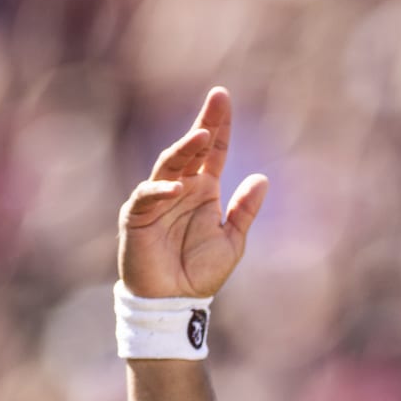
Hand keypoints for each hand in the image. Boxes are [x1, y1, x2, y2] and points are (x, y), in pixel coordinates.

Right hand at [117, 87, 268, 298]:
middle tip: (218, 98)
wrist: (174, 301)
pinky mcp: (137, 215)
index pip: (214, 152)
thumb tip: (262, 178)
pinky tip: (178, 188)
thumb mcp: (232, 240)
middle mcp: (180, 188)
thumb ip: (244, 210)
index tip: (224, 99)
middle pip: (191, 148)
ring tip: (202, 135)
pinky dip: (161, 191)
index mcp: (203, 190)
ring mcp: (157, 199)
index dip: (220, 126)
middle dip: (205, 123)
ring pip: (170, 165)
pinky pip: (147, 196)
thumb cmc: (200, 272)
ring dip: (184, 149)